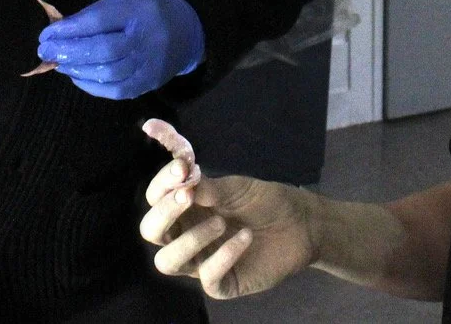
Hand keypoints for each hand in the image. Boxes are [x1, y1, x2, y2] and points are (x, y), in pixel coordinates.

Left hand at [36, 0, 204, 98]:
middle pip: (103, 50)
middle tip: (46, 52)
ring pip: (109, 73)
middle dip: (69, 52)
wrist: (185, 31)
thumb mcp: (122, 2)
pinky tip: (77, 77)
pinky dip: (92, 86)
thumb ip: (93, 14)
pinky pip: (117, 90)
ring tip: (60, 64)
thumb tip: (59, 31)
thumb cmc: (145, 12)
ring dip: (78, 70)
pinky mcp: (148, 82)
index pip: (98, 22)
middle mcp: (145, 39)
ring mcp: (149, 64)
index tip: (47, 35)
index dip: (69, 30)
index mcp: (137, 12)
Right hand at [140, 160, 318, 298]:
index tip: (182, 167)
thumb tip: (182, 180)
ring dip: (190, 239)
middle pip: (151, 231)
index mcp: (185, 208)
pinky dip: (224, 256)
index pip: (156, 198)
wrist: (300, 223)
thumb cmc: (264, 201)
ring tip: (221, 222)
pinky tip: (245, 238)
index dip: (163, 183)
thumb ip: (208, 186)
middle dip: (164, 213)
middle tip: (187, 197)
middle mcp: (186, 235)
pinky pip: (208, 278)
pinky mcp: (222, 283)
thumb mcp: (236, 187)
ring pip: (168, 262)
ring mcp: (201, 261)